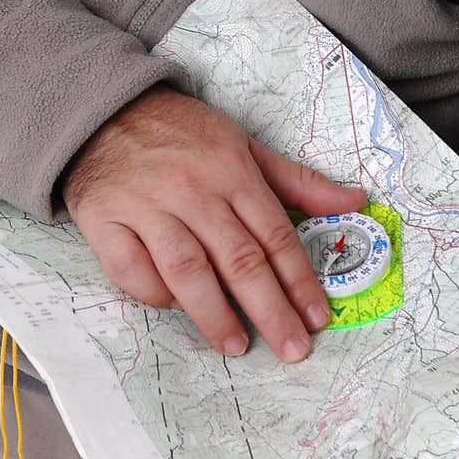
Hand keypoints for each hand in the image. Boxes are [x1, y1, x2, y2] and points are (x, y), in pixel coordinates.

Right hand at [62, 85, 366, 362]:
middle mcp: (192, 190)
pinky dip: (151, 291)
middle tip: (292, 348)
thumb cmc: (182, 133)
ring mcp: (146, 206)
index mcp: (231, 171)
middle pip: (238, 258)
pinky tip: (171, 307)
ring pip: (186, 269)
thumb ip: (296, 180)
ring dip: (214, 312)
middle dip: (270, 308)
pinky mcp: (104, 221)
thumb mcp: (244, 144)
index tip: (316, 317)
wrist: (105, 110)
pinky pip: (129, 268)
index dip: (299, 279)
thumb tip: (354, 201)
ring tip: (237, 345)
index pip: (274, 235)